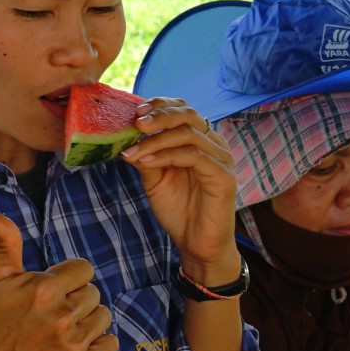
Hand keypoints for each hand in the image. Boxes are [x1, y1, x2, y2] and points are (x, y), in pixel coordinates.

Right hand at [0, 213, 118, 350]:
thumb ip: (5, 241)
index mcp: (45, 289)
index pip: (84, 270)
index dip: (68, 278)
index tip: (51, 291)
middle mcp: (62, 316)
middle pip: (94, 293)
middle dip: (76, 299)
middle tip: (51, 313)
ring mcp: (72, 345)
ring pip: (103, 317)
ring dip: (87, 321)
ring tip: (60, 329)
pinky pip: (110, 344)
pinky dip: (99, 344)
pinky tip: (74, 345)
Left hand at [121, 99, 240, 282]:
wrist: (196, 245)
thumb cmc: (179, 211)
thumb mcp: (155, 179)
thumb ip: (146, 157)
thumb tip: (125, 137)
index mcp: (201, 141)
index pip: (183, 110)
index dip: (160, 106)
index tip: (136, 112)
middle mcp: (214, 145)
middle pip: (189, 115)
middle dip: (159, 116)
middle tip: (136, 123)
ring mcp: (222, 160)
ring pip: (189, 134)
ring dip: (157, 139)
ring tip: (135, 149)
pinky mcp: (224, 177)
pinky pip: (194, 156)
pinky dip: (168, 155)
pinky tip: (148, 160)